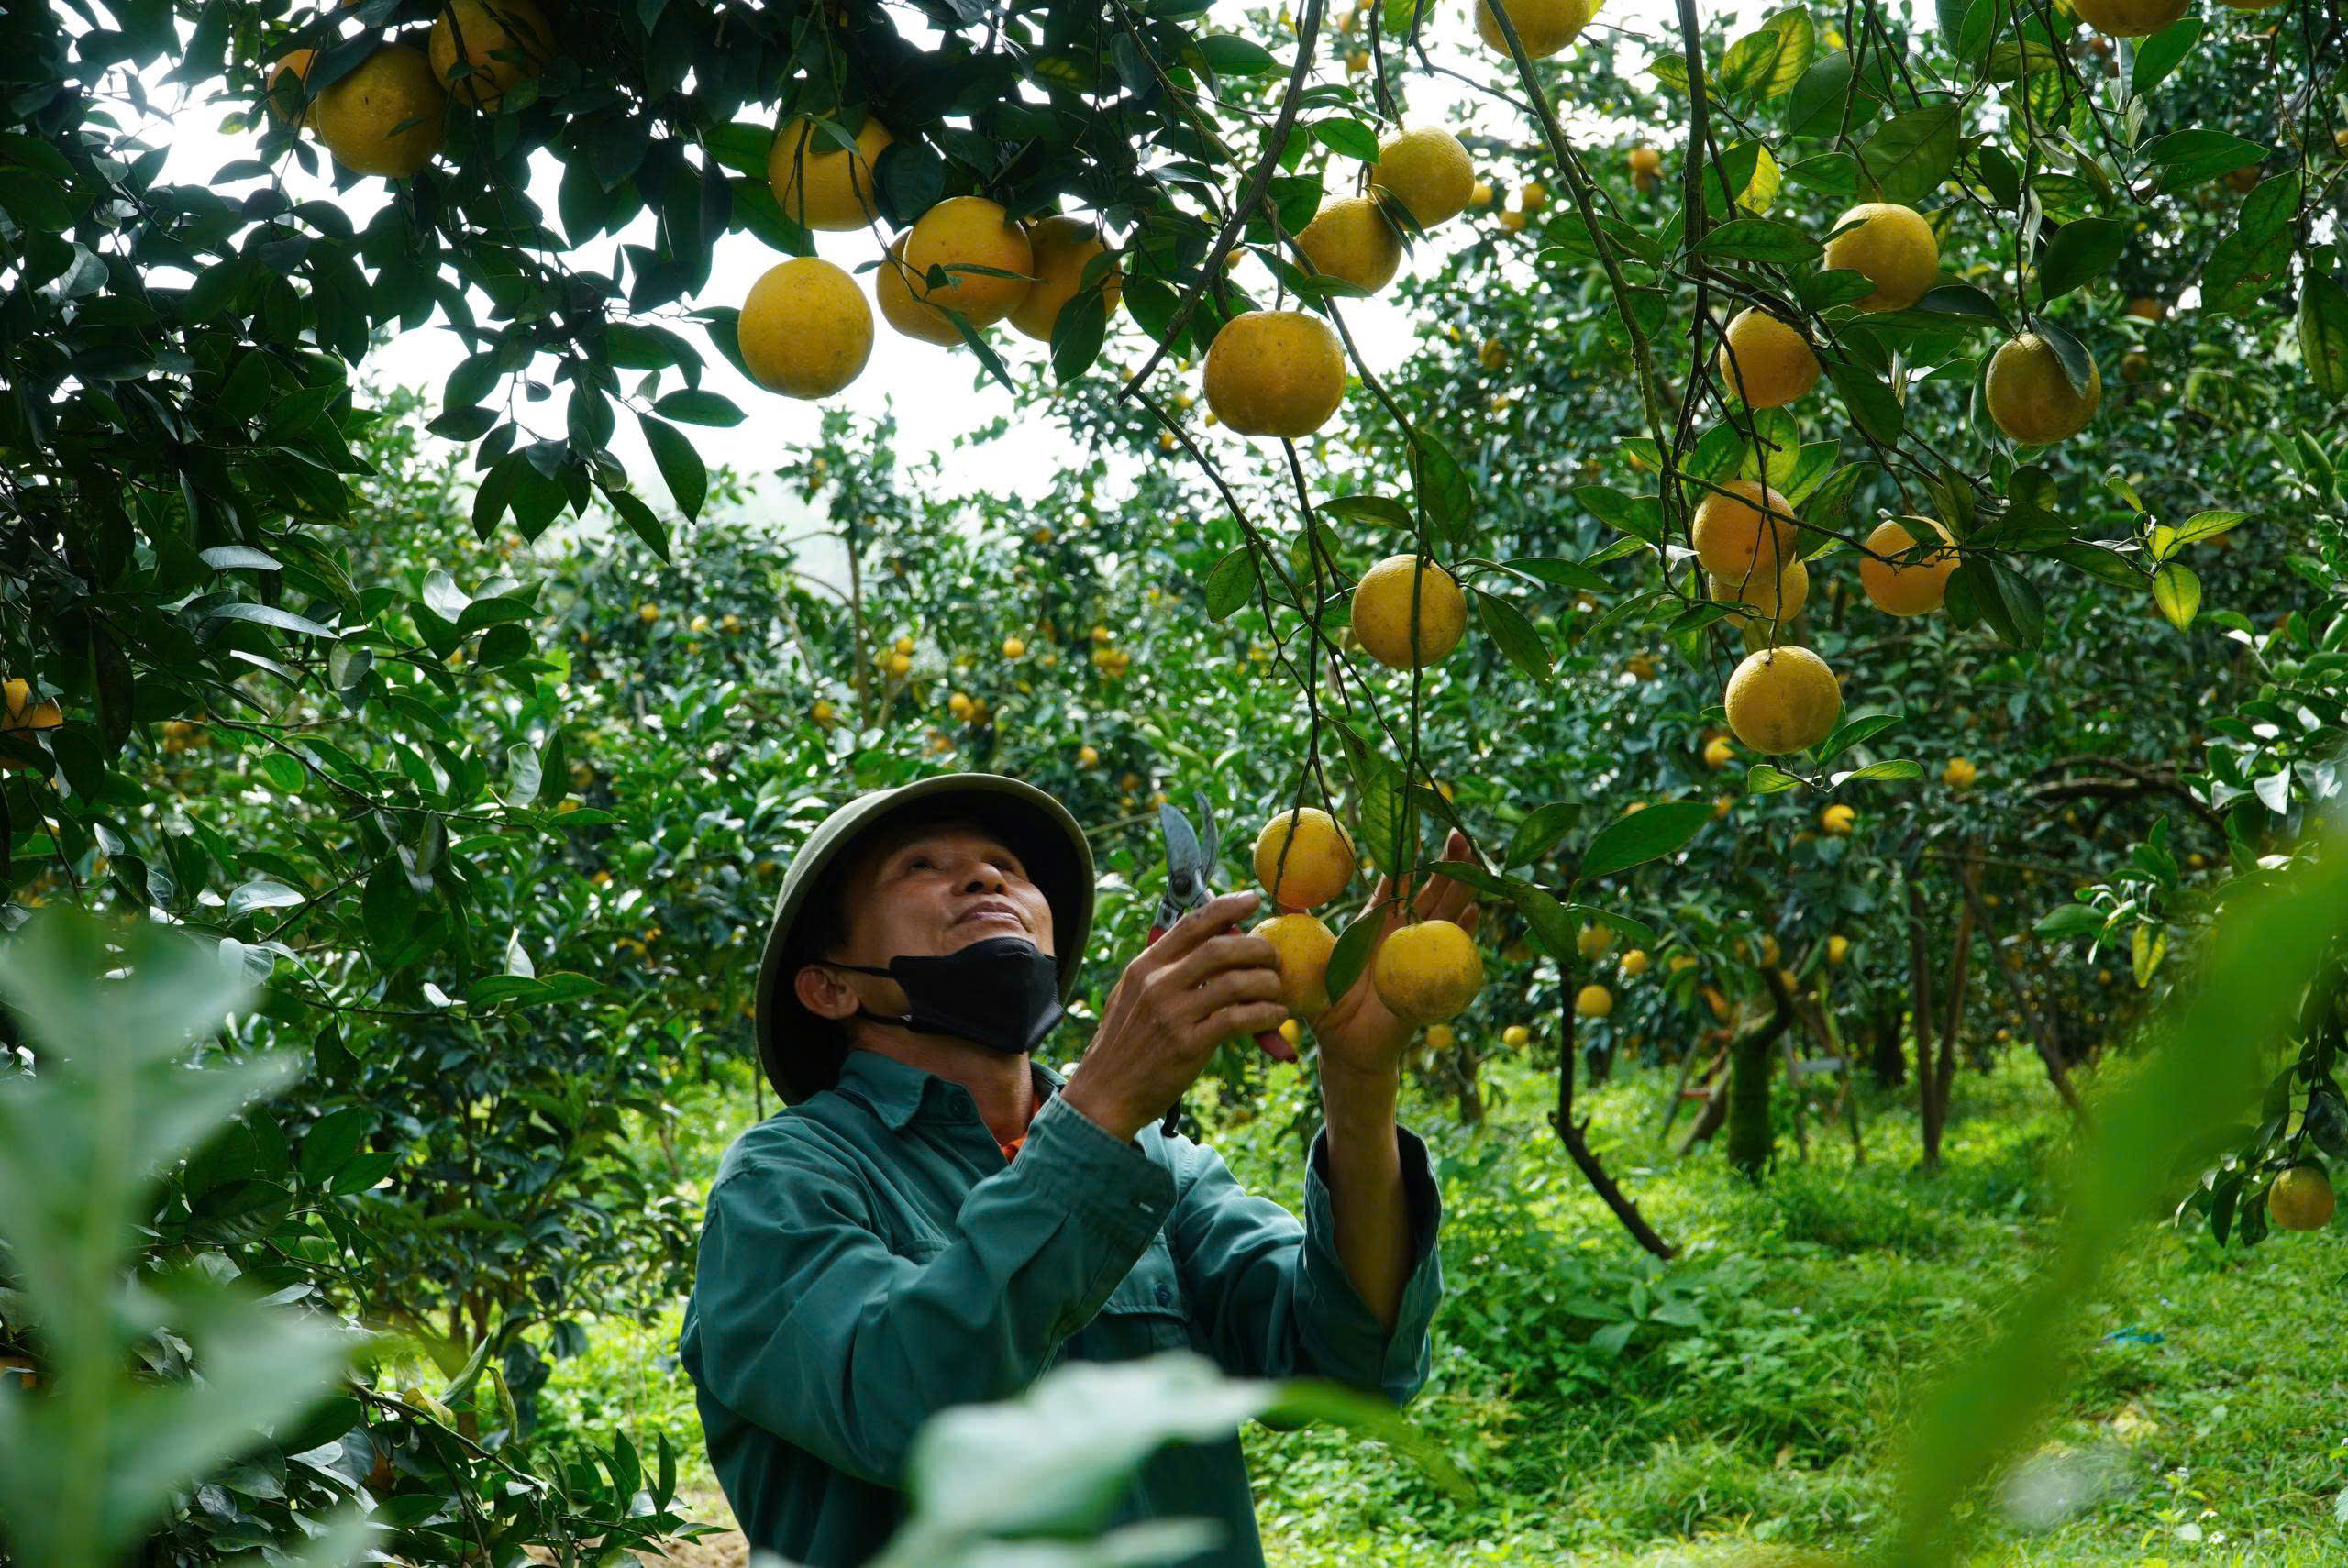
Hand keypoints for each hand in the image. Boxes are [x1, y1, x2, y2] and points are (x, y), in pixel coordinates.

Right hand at [1060, 890, 1288, 1142]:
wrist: (1104, 1094)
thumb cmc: (1124, 1046)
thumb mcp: (1132, 997)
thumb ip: (1164, 971)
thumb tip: (1207, 943)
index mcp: (1145, 967)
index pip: (1191, 924)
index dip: (1226, 907)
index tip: (1253, 899)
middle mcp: (1157, 984)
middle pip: (1222, 948)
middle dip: (1258, 948)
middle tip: (1274, 958)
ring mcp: (1172, 1014)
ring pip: (1237, 982)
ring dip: (1268, 984)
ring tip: (1278, 992)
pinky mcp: (1188, 1044)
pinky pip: (1239, 1019)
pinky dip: (1266, 1015)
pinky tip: (1276, 1018)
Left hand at [1314, 829, 1483, 1080]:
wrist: (1344, 1047)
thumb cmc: (1325, 1004)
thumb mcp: (1307, 958)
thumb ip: (1296, 925)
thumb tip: (1272, 891)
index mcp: (1373, 924)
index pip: (1395, 883)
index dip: (1405, 857)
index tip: (1416, 827)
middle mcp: (1400, 934)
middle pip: (1429, 891)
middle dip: (1446, 863)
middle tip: (1458, 832)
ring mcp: (1418, 955)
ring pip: (1444, 915)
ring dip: (1461, 888)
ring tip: (1474, 861)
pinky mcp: (1428, 980)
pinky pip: (1451, 954)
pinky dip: (1463, 933)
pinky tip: (1474, 913)